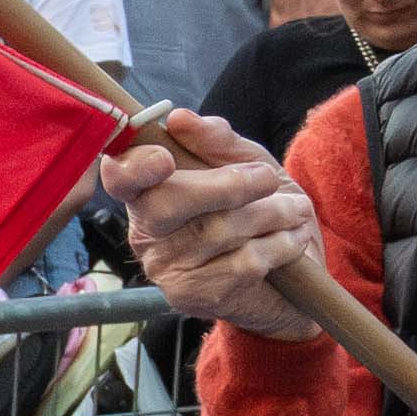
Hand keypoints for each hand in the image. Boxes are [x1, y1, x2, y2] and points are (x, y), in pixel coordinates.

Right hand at [100, 108, 319, 336]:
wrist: (295, 275)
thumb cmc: (260, 211)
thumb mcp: (245, 164)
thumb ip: (218, 141)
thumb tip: (181, 118)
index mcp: (147, 192)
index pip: (121, 177)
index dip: (136, 167)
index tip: (164, 159)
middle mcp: (146, 233)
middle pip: (166, 203)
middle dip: (226, 185)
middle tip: (267, 179)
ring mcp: (167, 269)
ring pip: (215, 231)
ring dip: (269, 214)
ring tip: (294, 210)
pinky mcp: (194, 297)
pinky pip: (240, 263)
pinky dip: (278, 246)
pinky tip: (291, 241)